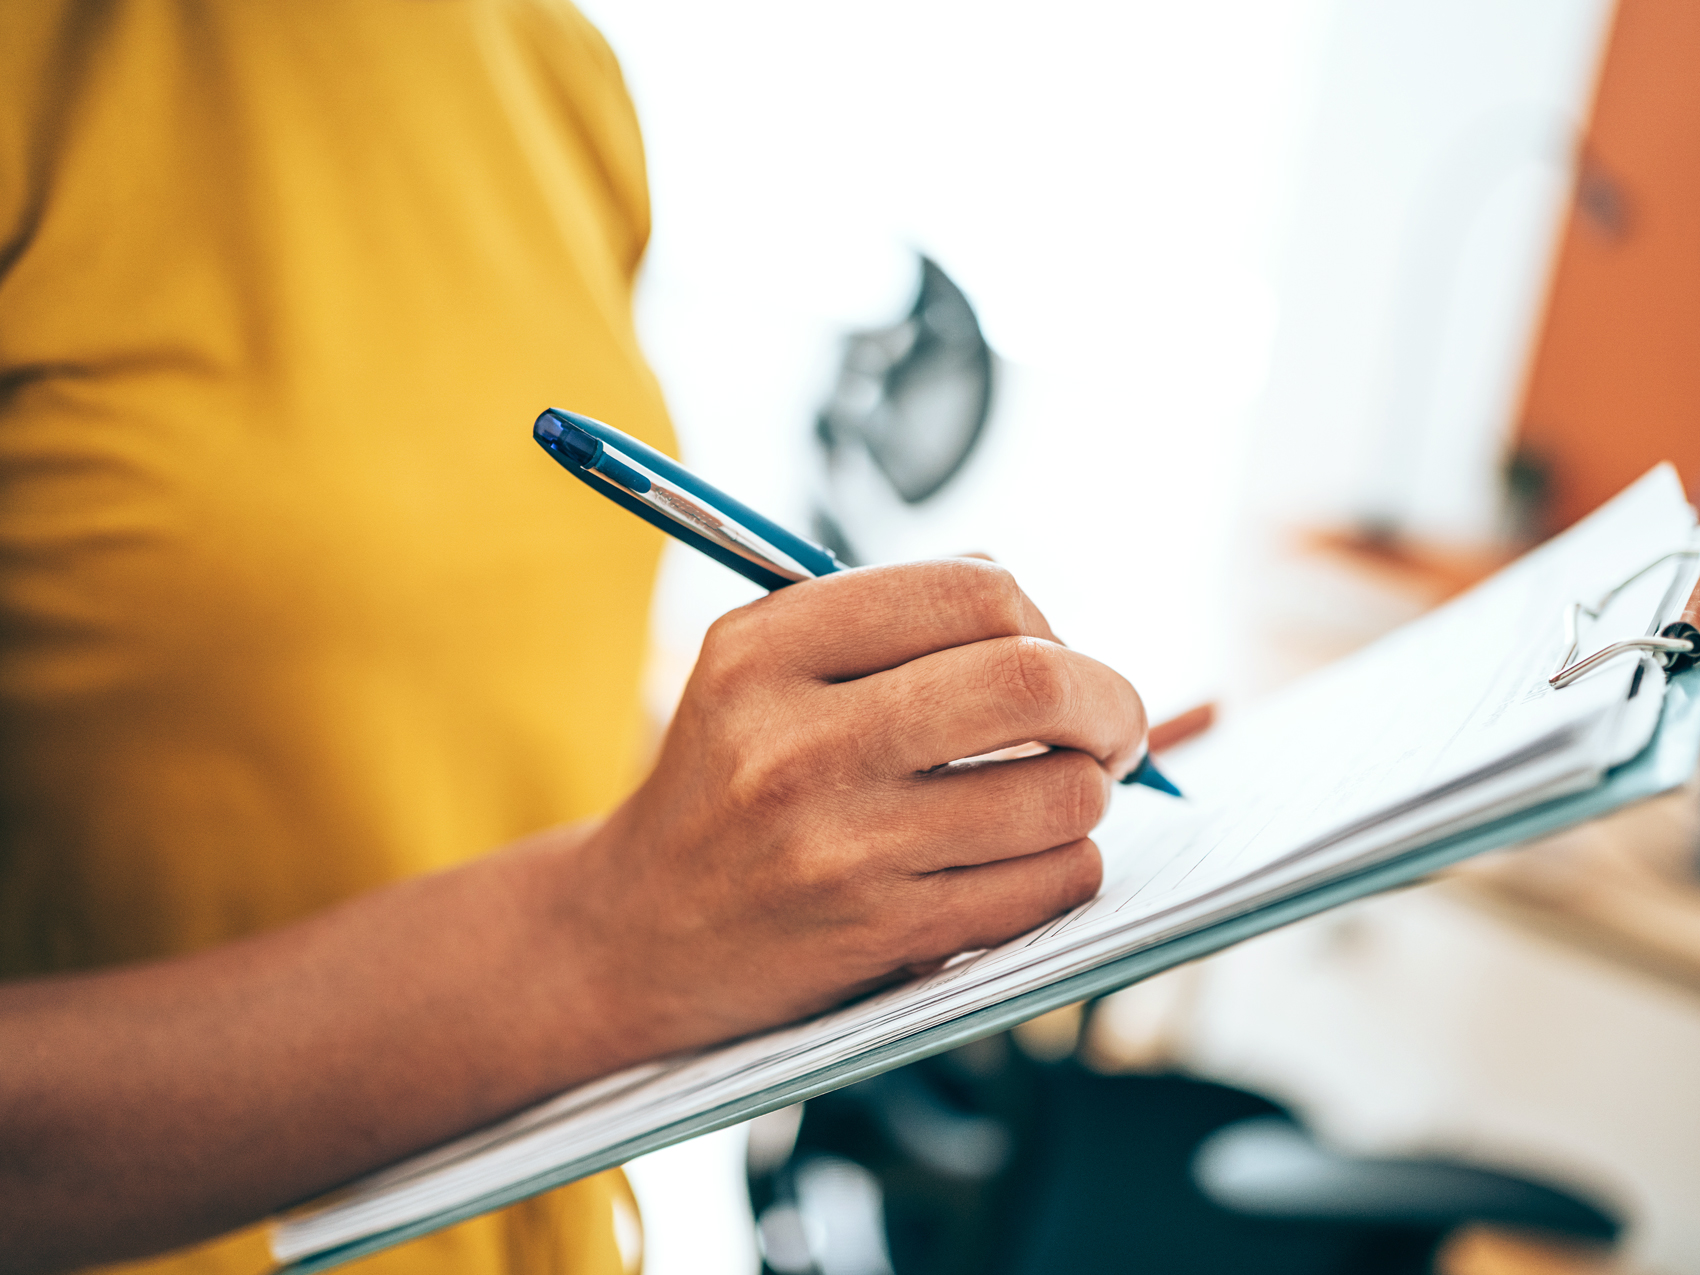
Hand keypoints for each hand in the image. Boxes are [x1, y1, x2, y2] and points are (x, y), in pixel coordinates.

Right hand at [555, 558, 1147, 1061]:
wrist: (638, 933)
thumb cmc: (727, 782)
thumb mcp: (759, 668)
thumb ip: (886, 620)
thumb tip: (1052, 625)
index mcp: (765, 650)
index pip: (972, 589)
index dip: (1042, 618)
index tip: (1049, 651)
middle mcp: (797, 745)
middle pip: (1034, 683)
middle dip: (1108, 700)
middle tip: (1111, 723)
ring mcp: (843, 849)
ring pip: (1062, 795)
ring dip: (1089, 793)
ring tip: (1056, 795)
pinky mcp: (885, 937)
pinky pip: (1051, 886)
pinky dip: (1068, 866)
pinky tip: (1026, 861)